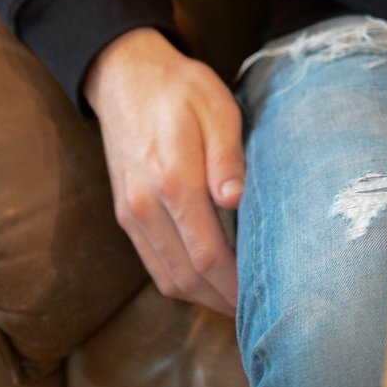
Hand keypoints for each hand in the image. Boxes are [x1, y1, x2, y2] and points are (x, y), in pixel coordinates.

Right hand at [83, 27, 244, 313]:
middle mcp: (145, 206)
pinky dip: (179, 280)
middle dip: (221, 300)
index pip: (208, 255)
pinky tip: (205, 280)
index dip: (234, 285)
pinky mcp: (124, 213)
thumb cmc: (181, 89)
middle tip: (256, 311)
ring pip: (166, 277)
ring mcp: (130, 213)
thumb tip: (235, 200)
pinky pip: (151, 262)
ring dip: (201, 297)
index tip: (262, 298)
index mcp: (173, 181)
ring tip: (235, 303)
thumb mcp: (217, 107)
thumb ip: (228, 156)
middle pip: (186, 276)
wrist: (125, 75)